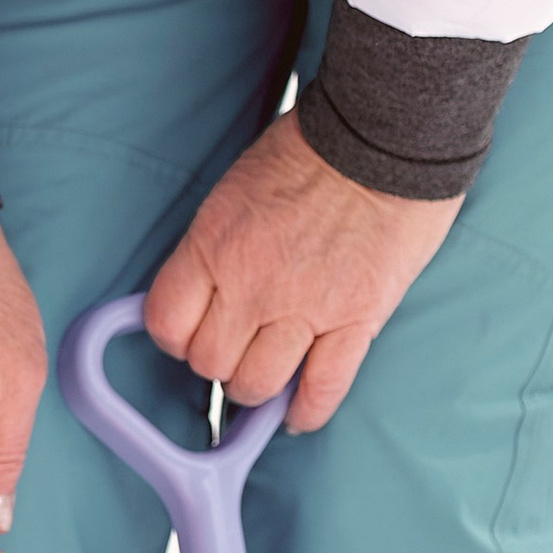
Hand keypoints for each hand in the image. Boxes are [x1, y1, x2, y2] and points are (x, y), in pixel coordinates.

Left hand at [145, 112, 458, 427]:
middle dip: (216, 362)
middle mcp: (251, 285)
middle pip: (209, 362)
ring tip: (267, 376)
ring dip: (257, 388)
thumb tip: (199, 293)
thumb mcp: (233, 193)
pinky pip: (323, 390)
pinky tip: (298, 414)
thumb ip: (212, 248)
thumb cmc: (311, 153)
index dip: (174, 337)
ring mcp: (305, 308)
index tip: (189, 333)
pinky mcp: (357, 321)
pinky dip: (307, 412)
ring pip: (257, 385)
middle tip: (234, 350)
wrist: (387, 138)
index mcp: (213, 246)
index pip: (165, 323)